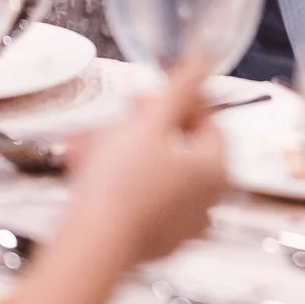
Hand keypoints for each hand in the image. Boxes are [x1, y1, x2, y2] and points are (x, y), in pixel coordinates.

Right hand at [64, 58, 226, 263]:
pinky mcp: (156, 241)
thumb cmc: (124, 182)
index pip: (207, 121)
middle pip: (178, 147)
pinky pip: (142, 199)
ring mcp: (183, 224)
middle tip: (113, 120)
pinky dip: (120, 181)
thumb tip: (205, 59)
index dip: (175, 102)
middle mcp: (207, 199)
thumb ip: (180, 88)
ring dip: (122, 152)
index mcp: (215, 168)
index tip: (143, 97)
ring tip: (89, 145)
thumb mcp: (151, 123)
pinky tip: (89, 172)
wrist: (95, 245)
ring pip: (155, 172)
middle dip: (140, 128)